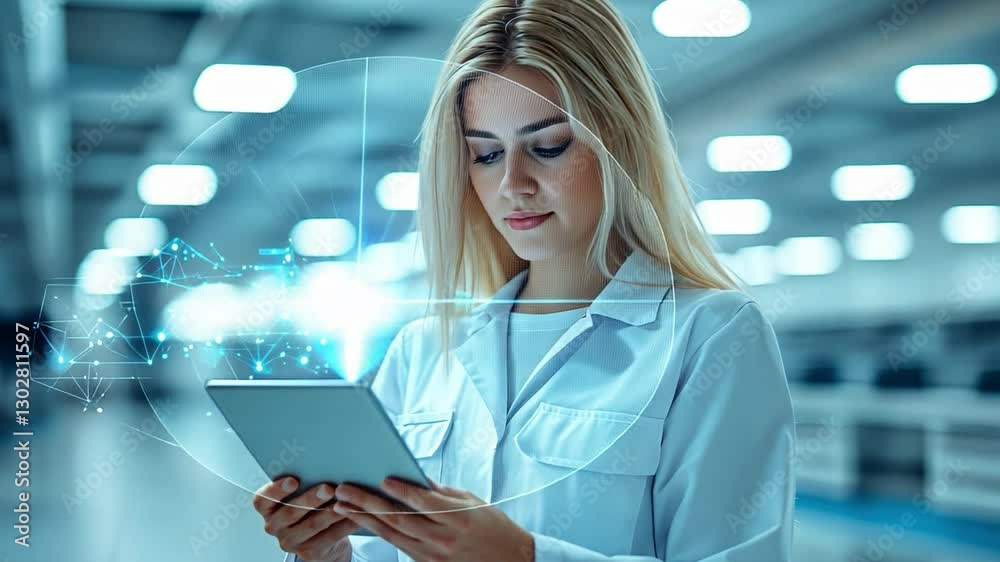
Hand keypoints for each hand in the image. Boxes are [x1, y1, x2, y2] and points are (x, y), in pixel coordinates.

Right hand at [253, 476, 360, 561]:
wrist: (321, 538)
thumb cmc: (309, 509)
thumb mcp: (301, 494)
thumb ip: (303, 483)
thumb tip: (322, 465)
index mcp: (268, 509)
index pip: (262, 500)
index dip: (276, 490)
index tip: (292, 480)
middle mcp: (274, 527)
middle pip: (291, 512)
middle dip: (311, 499)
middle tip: (328, 488)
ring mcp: (290, 542)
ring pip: (312, 525)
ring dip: (330, 512)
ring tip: (344, 500)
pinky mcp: (308, 553)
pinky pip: (329, 537)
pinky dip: (343, 524)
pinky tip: (354, 515)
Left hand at [333, 478, 534, 561]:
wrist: (510, 560)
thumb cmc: (493, 527)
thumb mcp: (471, 502)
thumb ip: (441, 492)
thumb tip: (415, 478)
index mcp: (457, 518)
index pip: (423, 501)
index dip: (401, 490)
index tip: (381, 478)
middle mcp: (443, 538)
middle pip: (399, 519)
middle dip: (368, 503)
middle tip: (345, 490)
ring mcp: (433, 555)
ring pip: (392, 535)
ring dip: (364, 519)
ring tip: (343, 506)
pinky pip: (399, 546)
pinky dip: (380, 533)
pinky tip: (364, 522)